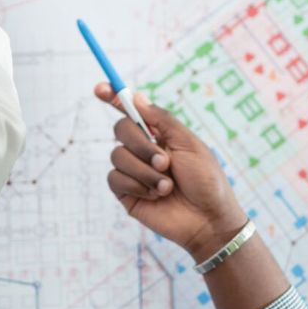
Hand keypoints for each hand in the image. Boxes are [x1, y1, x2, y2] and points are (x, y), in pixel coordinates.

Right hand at [96, 83, 247, 261]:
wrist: (208, 219)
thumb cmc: (206, 180)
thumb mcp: (189, 143)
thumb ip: (161, 119)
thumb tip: (136, 96)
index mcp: (159, 134)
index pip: (131, 111)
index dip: (113, 97)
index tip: (99, 89)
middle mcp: (143, 150)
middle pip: (120, 130)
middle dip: (141, 145)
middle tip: (165, 162)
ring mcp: (133, 171)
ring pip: (117, 156)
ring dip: (144, 171)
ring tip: (167, 186)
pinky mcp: (126, 193)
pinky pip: (115, 179)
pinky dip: (137, 185)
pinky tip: (155, 196)